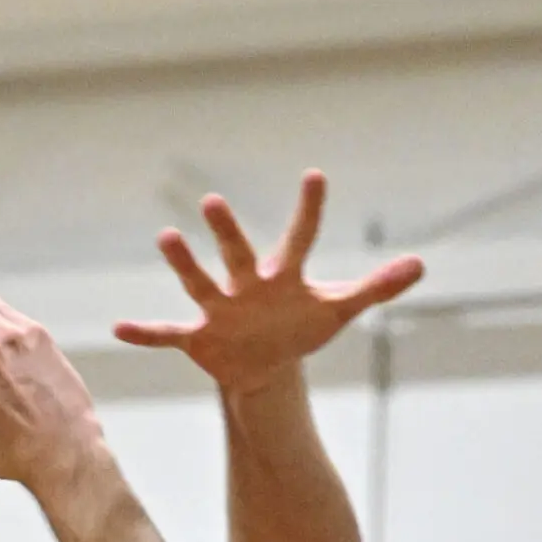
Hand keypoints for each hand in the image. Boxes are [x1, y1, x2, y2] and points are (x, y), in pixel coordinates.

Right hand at [113, 173, 423, 397]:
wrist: (265, 365)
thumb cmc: (301, 326)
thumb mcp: (340, 308)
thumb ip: (377, 286)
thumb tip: (421, 264)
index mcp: (283, 274)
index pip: (300, 237)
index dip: (309, 210)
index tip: (316, 176)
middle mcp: (247, 283)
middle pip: (238, 252)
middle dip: (227, 230)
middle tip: (215, 201)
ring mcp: (220, 308)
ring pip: (199, 282)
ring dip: (183, 263)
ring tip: (166, 238)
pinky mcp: (200, 338)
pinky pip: (168, 334)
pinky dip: (146, 334)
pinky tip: (120, 330)